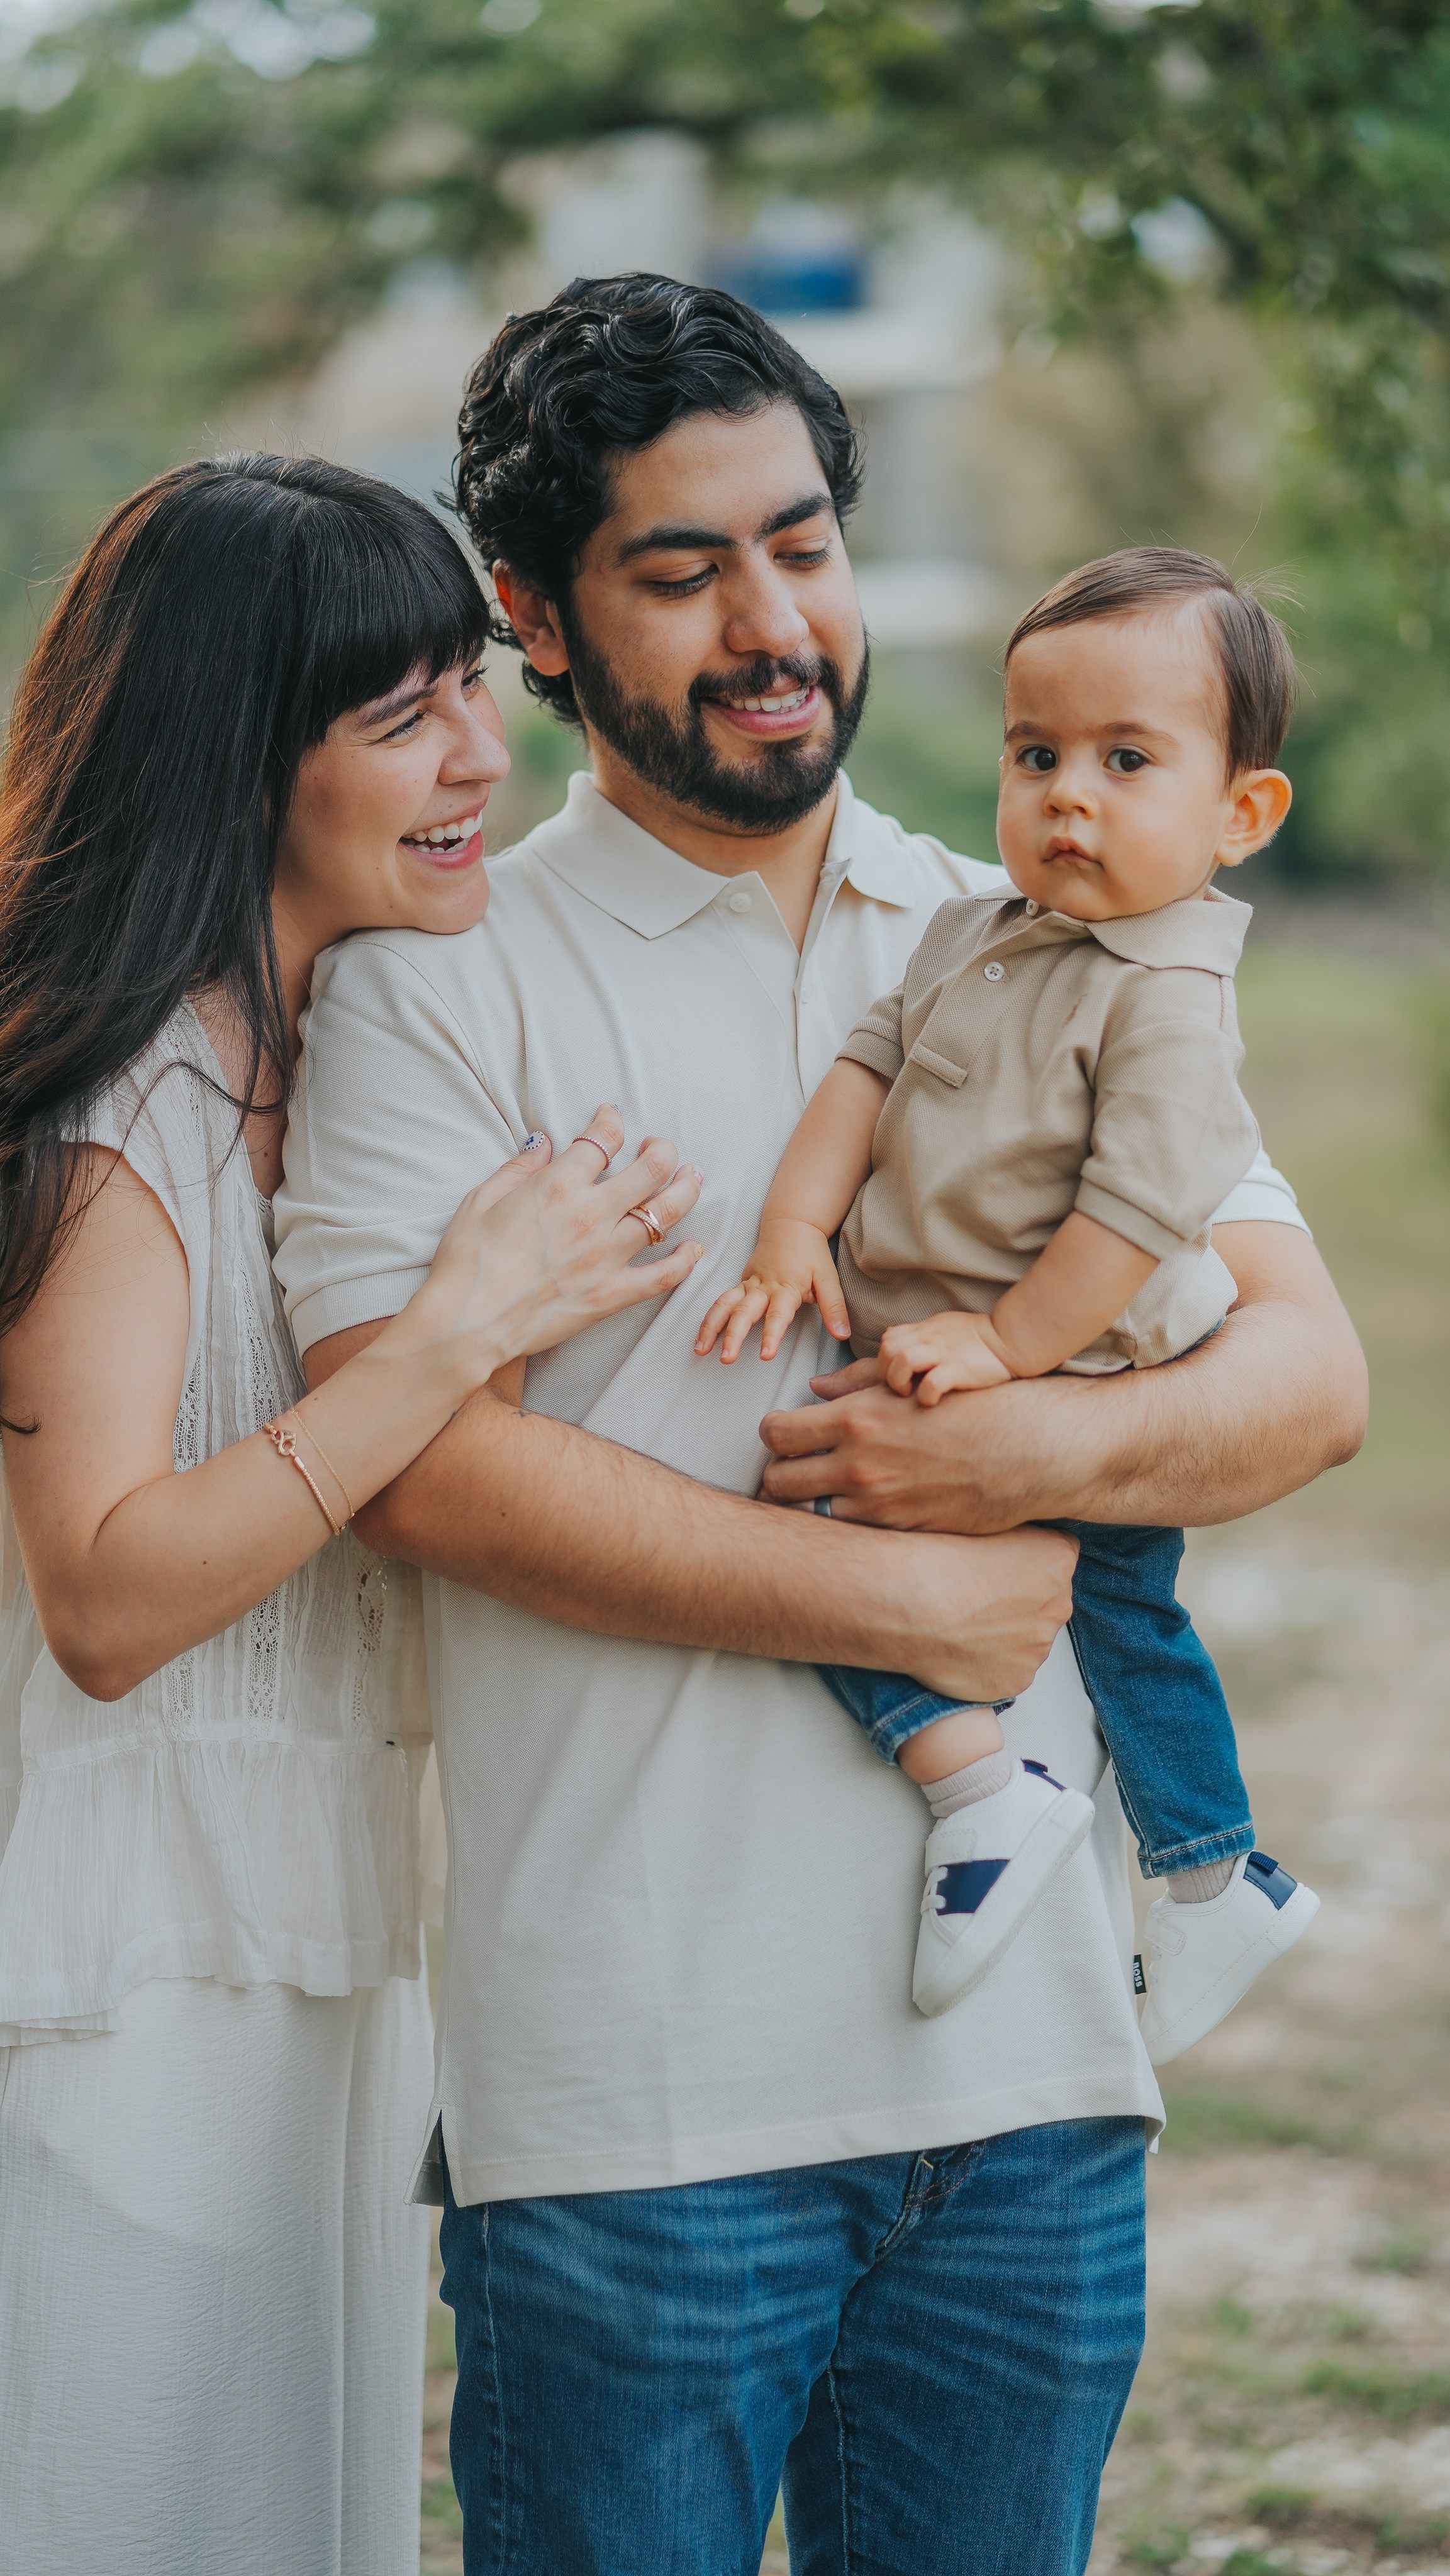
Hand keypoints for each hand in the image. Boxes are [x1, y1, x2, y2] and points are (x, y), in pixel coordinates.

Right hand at [401, 1106, 703, 1394]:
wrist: (467, 1324)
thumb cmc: (465, 1263)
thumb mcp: (480, 1201)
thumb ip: (519, 1169)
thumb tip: (544, 1143)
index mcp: (557, 1186)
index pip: (602, 1139)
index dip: (611, 1122)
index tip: (611, 1119)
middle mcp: (591, 1215)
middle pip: (651, 1169)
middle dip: (663, 1150)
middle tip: (661, 1148)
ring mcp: (607, 1256)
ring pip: (667, 1214)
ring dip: (685, 1190)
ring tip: (690, 1179)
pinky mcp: (612, 1295)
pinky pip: (663, 1276)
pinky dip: (685, 1261)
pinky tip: (693, 1249)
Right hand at [694, 1218, 850, 1362]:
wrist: (792, 1224)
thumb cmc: (811, 1254)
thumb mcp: (829, 1279)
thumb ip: (834, 1308)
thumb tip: (843, 1335)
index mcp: (786, 1287)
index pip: (777, 1315)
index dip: (771, 1335)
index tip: (764, 1355)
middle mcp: (763, 1287)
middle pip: (743, 1312)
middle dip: (733, 1336)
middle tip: (727, 1358)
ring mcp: (748, 1284)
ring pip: (725, 1305)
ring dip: (711, 1327)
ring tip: (700, 1350)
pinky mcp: (741, 1283)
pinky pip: (721, 1300)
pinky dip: (710, 1318)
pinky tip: (701, 1337)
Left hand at [759, 1371, 1102, 1533]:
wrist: (1033, 1451)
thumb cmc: (977, 1406)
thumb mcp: (913, 1384)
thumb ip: (857, 1385)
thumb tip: (815, 1391)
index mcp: (856, 1420)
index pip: (776, 1433)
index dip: (772, 1434)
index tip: (784, 1434)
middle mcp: (858, 1467)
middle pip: (778, 1481)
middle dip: (779, 1474)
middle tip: (794, 1468)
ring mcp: (879, 1506)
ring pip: (810, 1514)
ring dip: (812, 1503)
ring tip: (826, 1492)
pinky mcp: (901, 1532)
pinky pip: (850, 1534)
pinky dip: (846, 1523)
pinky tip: (863, 1509)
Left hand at [878, 1309, 1013, 1404]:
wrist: (1011, 1339)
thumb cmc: (977, 1337)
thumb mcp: (942, 1326)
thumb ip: (918, 1333)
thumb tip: (893, 1335)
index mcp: (925, 1330)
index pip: (887, 1339)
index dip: (884, 1360)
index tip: (894, 1376)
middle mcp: (930, 1339)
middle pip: (888, 1349)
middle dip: (885, 1372)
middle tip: (900, 1388)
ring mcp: (944, 1354)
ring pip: (903, 1361)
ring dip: (899, 1381)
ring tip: (909, 1394)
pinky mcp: (959, 1370)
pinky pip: (932, 1382)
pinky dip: (926, 1396)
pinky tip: (932, 1401)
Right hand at [886, 1524, 1077, 1702]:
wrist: (907, 1604)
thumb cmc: (935, 1558)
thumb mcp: (982, 1518)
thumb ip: (1010, 1533)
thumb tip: (1004, 1543)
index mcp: (1057, 1559)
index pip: (1055, 1558)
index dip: (1022, 1561)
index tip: (994, 1565)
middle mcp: (1058, 1605)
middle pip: (1045, 1603)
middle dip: (1017, 1602)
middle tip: (975, 1597)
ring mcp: (1038, 1647)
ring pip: (1026, 1640)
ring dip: (1002, 1635)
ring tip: (960, 1624)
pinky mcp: (1016, 1680)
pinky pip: (1007, 1671)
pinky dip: (986, 1664)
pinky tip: (959, 1648)